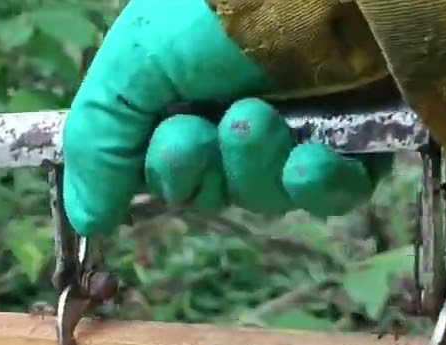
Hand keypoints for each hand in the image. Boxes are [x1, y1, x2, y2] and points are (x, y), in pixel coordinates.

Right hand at [63, 0, 391, 236]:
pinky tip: (309, 159)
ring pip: (261, 196)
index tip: (171, 136)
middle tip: (208, 128)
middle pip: (207, 190)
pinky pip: (330, 197)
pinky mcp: (358, 139)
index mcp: (182, 92)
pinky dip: (315, 187)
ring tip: (258, 118)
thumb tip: (87, 222)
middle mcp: (235, 111)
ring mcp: (298, 128)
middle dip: (202, 167)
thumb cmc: (221, 8)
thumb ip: (99, 143)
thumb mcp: (134, 66)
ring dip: (252, 167)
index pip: (162, 170)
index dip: (164, 170)